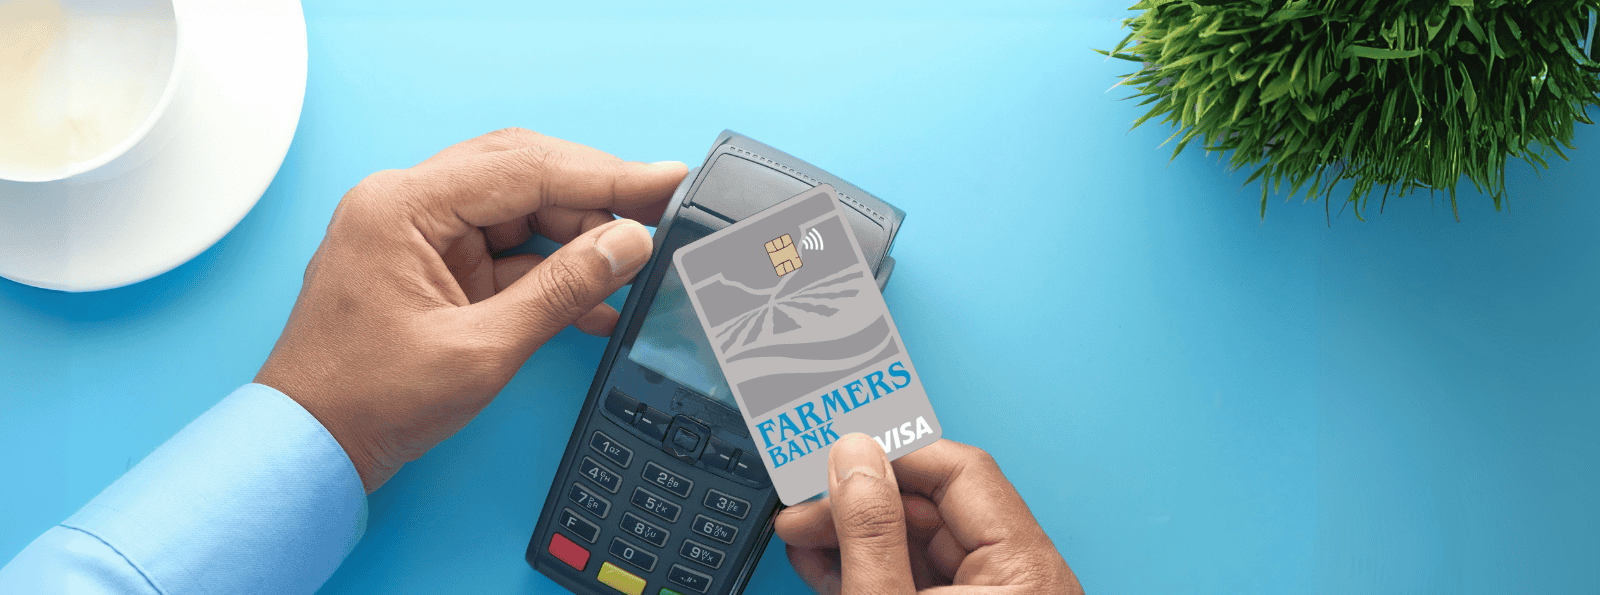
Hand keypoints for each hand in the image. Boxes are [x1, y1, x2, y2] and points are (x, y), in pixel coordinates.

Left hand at [255, 128, 687, 491]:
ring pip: (519, 211)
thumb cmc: (365, 401)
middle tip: (659, 215)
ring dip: (576, 240)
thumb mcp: (482, 349)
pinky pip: (504, 251)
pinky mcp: (430, 265)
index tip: (664, 181)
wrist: (311, 446)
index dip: (606, 175)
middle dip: (596, 199)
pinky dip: (549, 272)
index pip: (525, 167)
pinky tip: (594, 298)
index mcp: (402, 205)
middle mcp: (405, 204)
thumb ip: (562, 290)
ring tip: (629, 270)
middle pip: (524, 176)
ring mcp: (417, 233)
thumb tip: (626, 246)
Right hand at [775, 435, 1083, 593]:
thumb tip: (854, 457)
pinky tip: (829, 569)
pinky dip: (873, 573)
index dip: (891, 457)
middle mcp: (1022, 581)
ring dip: (858, 541)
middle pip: (935, 510)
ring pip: (922, 549)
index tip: (838, 456)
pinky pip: (921, 582)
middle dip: (860, 507)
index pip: (959, 471)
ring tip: (804, 542)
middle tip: (803, 511)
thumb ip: (871, 532)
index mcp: (1024, 568)